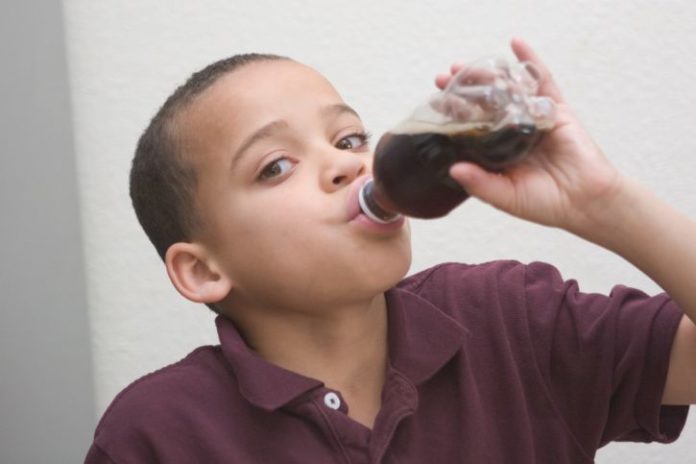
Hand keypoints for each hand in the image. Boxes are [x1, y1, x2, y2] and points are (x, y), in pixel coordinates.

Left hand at [437, 38, 623, 233]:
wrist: (585, 203)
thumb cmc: (545, 203)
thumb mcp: (505, 197)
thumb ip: (480, 184)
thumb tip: (453, 168)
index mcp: (497, 152)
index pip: (471, 127)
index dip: (454, 114)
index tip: (436, 102)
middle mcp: (512, 133)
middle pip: (485, 104)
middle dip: (464, 90)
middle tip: (444, 78)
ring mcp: (533, 119)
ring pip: (508, 91)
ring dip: (487, 74)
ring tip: (465, 65)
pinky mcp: (556, 111)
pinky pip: (542, 81)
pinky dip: (530, 61)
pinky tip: (516, 43)